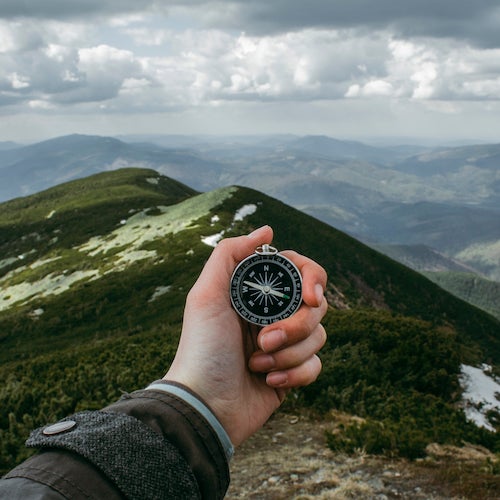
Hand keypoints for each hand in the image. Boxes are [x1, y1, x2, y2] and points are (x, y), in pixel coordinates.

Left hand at [164, 225, 327, 445]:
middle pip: (316, 307)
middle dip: (295, 326)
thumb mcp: (206, 294)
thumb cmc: (202, 348)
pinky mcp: (292, 372)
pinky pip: (316, 366)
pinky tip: (268, 381)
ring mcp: (284, 344)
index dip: (313, 280)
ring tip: (257, 364)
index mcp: (257, 293)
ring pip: (319, 336)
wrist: (205, 405)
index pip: (301, 273)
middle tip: (265, 340)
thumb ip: (231, 254)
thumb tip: (268, 230)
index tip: (311, 298)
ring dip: (288, 354)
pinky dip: (295, 374)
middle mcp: (273, 315)